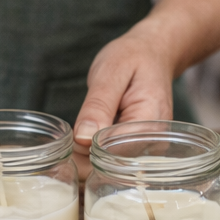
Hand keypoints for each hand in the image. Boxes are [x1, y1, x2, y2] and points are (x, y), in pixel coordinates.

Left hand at [72, 30, 174, 177]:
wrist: (153, 52)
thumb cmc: (133, 58)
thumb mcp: (111, 73)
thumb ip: (98, 106)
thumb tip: (83, 139)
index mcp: (151, 123)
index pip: (116, 155)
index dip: (87, 157)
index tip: (66, 149)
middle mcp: (155, 141)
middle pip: (116, 166)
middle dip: (86, 162)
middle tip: (64, 145)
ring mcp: (150, 146)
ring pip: (115, 165)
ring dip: (89, 159)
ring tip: (74, 142)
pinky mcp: (141, 145)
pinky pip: (116, 157)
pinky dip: (97, 152)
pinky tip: (87, 141)